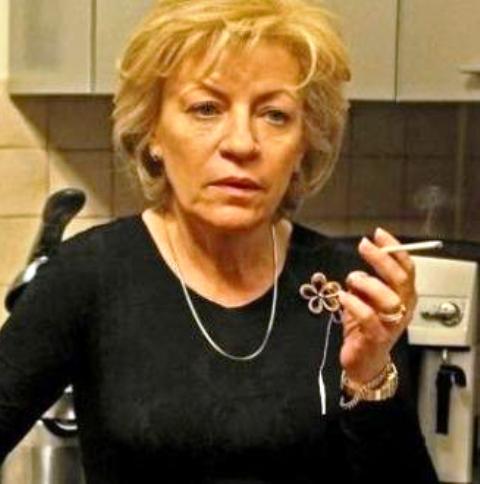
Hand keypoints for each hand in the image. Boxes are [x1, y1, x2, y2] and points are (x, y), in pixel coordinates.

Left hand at [338, 227, 416, 383]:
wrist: (364, 362)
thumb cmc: (365, 326)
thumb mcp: (366, 298)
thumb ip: (367, 280)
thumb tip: (362, 258)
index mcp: (404, 296)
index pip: (407, 268)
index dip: (395, 249)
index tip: (379, 234)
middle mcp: (403, 309)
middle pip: (400, 279)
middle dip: (381, 259)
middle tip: (363, 245)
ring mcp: (392, 325)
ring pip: (389, 298)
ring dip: (368, 283)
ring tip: (352, 280)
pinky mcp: (377, 338)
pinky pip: (368, 317)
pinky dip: (354, 303)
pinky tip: (342, 297)